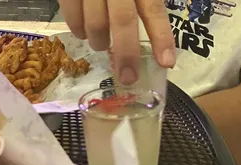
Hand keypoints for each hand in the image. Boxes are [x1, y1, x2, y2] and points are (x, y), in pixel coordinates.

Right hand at [58, 0, 175, 84]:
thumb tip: (155, 26)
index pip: (153, 9)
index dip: (161, 38)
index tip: (167, 63)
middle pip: (123, 22)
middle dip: (127, 54)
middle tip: (128, 78)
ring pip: (95, 26)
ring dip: (100, 43)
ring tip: (102, 44)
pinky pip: (73, 22)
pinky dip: (80, 33)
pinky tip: (84, 32)